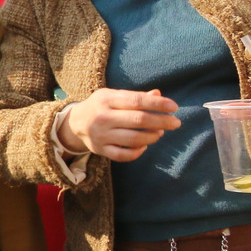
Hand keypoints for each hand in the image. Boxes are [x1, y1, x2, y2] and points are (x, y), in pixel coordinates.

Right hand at [58, 88, 179, 160]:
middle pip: (138, 120)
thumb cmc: (101, 106)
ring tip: (160, 132)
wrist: (75, 122)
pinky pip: (124, 155)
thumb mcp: (114, 96)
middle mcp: (102, 117)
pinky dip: (138, 151)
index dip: (158, 104)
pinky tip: (144, 145)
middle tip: (175, 123)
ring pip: (134, 139)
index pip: (137, 101)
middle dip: (162, 121)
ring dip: (153, 136)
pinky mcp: (100, 149)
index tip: (174, 107)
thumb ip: (136, 97)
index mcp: (106, 99)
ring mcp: (101, 135)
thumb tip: (158, 95)